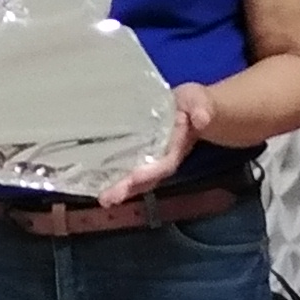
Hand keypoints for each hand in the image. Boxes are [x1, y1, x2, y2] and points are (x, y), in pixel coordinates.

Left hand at [99, 85, 211, 208]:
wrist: (192, 108)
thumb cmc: (193, 104)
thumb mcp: (198, 100)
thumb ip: (201, 108)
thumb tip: (202, 119)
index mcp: (177, 146)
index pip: (165, 163)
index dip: (152, 171)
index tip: (135, 177)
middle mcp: (163, 158)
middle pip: (147, 178)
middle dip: (129, 188)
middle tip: (108, 198)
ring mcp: (152, 160)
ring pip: (137, 179)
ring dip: (120, 189)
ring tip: (103, 198)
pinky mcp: (140, 155)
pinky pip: (128, 169)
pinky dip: (115, 179)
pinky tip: (97, 185)